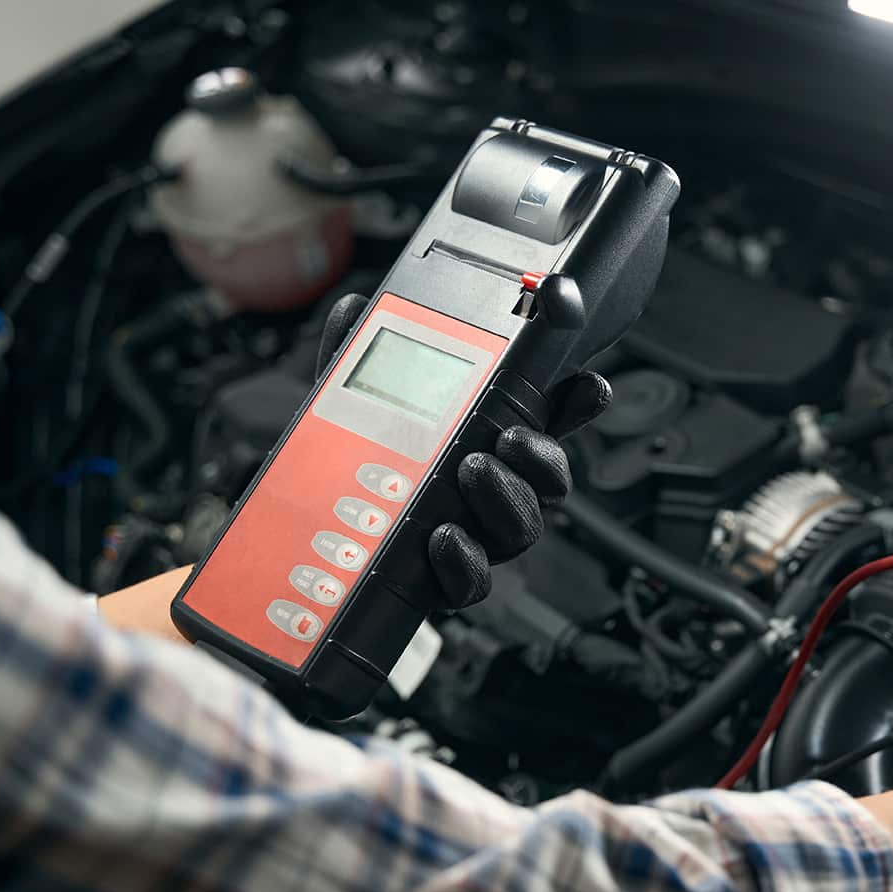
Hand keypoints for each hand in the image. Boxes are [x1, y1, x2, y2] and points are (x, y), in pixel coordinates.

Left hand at [318, 294, 609, 608]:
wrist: (305, 543)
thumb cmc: (348, 470)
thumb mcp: (350, 403)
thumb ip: (357, 355)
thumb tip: (354, 309)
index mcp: (483, 441)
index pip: (547, 419)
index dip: (578, 404)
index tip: (587, 386)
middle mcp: (492, 492)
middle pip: (548, 480)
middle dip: (542, 456)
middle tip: (511, 435)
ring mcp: (476, 538)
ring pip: (522, 529)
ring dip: (508, 499)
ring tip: (474, 470)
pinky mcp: (447, 581)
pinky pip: (474, 582)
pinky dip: (465, 562)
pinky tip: (445, 537)